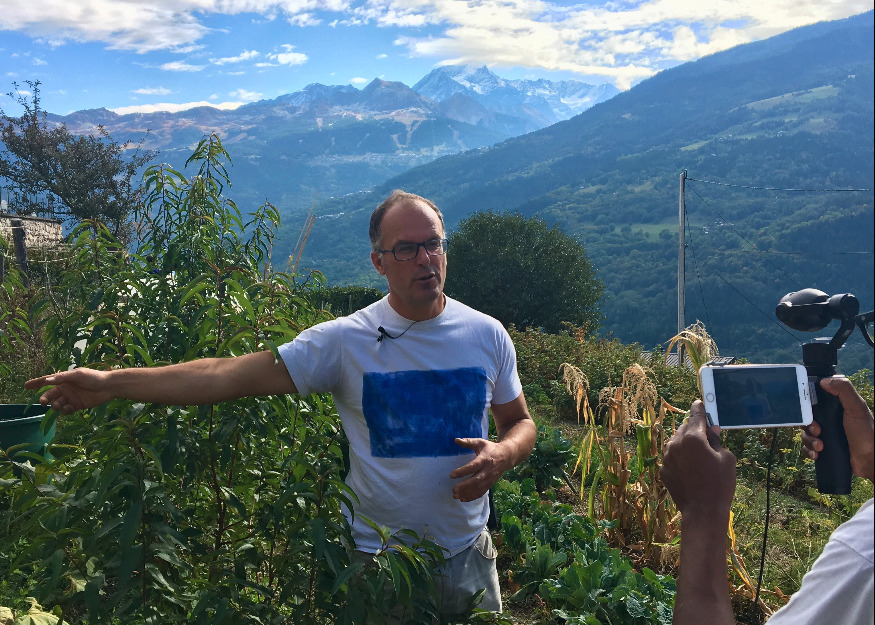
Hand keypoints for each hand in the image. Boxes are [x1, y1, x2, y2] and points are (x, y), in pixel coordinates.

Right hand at [24, 368, 112, 413]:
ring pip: (57, 404)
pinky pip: (66, 410)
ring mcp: (71, 398)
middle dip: (44, 399)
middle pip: (50, 395)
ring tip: (59, 405)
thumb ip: (63, 377)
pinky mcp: (77, 406)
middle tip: (43, 402)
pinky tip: (69, 408)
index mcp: (64, 379)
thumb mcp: (77, 375)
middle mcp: (65, 389)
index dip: (36, 383)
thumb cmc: (93, 377)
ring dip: (55, 405)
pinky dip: (65, 411)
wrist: (108, 387)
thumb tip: (47, 379)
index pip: (47, 381)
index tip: (26, 386)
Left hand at [449, 438, 509, 501]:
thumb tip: (455, 440)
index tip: (451, 475)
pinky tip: (463, 499)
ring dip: (467, 493)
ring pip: (478, 488)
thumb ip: (468, 442)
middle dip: (465, 486)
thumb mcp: (480, 443)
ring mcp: (490, 479)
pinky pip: (482, 492)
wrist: (506, 456)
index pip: (472, 467)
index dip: (462, 471)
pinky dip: (473, 497)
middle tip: (453, 490)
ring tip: (456, 496)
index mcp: (484, 460)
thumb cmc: (490, 449)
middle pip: (476, 481)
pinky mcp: (490, 484)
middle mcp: (487, 471)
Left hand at [662, 400, 735, 517]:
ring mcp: (667, 457)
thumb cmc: (720, 484)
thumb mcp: (726, 458)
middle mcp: (675, 443)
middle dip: (694, 430)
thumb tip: (711, 429)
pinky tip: (691, 470)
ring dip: (686, 444)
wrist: (702, 512)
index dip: (700, 408)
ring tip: (699, 457)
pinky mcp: (663, 469)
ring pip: (676, 442)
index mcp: (692, 437)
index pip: (696, 415)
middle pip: (684, 428)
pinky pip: (672, 457)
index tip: (699, 403)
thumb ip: (716, 440)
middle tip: (707, 438)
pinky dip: (680, 458)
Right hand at [802, 376, 874, 482]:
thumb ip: (844, 390)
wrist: (871, 461)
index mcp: (836, 408)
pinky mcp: (824, 449)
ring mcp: (826, 435)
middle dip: (808, 426)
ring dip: (809, 440)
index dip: (807, 406)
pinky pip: (808, 448)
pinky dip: (809, 451)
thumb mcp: (857, 408)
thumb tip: (823, 380)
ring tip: (820, 446)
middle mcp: (830, 420)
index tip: (808, 412)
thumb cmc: (867, 434)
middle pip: (806, 419)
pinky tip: (817, 454)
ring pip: (806, 434)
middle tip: (817, 431)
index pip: (814, 402)